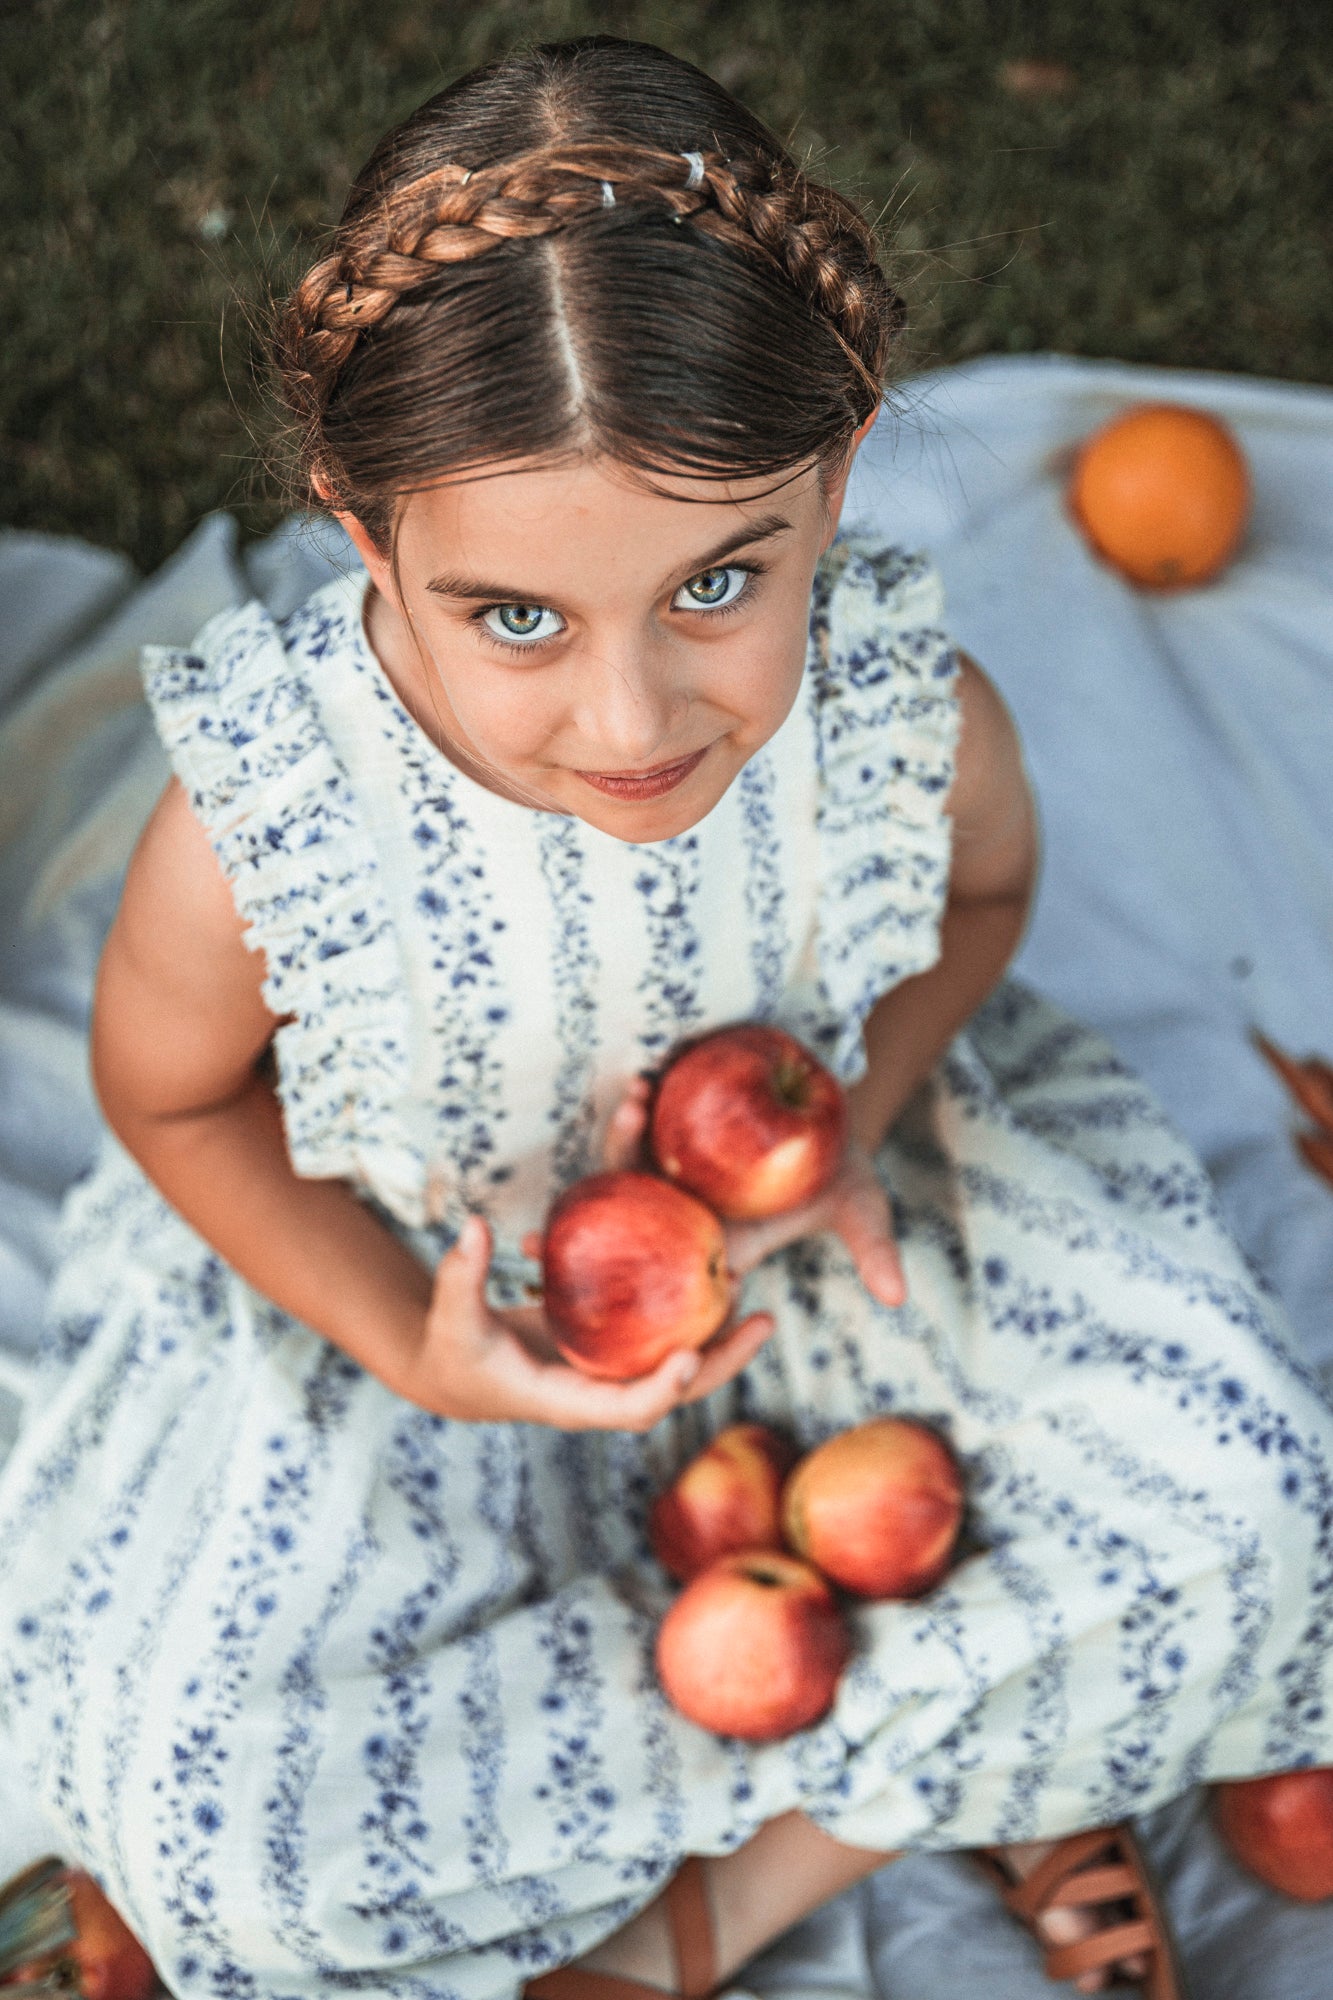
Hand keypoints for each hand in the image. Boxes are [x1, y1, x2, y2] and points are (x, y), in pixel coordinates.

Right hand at [405, 1077, 773, 1429]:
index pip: (625, 1409)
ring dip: (718, 1336)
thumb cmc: (453, 1349)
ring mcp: (610, 1372)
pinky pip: (659, 1334)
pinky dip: (686, 1311)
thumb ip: (460, 1276)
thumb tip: (473, 1227)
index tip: (687, 1357)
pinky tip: (711, 1269)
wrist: (460, 1371)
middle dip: (722, 1363)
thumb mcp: (450, 1316)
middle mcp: (600, 1393)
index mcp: (567, 1401)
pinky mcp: (612, 1348)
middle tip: (764, 1322)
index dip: (659, 1389)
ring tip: (751, 1293)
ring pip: (677, 1362)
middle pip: (674, 1390)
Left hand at [603, 1078, 905, 1308]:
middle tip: (631, 1187)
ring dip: (626, 1137)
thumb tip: (898, 1298)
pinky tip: (644, 1082)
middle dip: (619, 1204)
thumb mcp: (860, 1206)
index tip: (659, 1271)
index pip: (684, 1273)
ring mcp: (674, 1167)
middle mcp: (688, 1208)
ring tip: (637, 1104)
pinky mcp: (671, 1125)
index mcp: (721, 1244)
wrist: (828, 1114)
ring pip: (634, 1164)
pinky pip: (648, 1119)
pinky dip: (643, 1105)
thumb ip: (872, 1248)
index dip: (663, 1281)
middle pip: (640, 1216)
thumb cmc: (840, 1171)